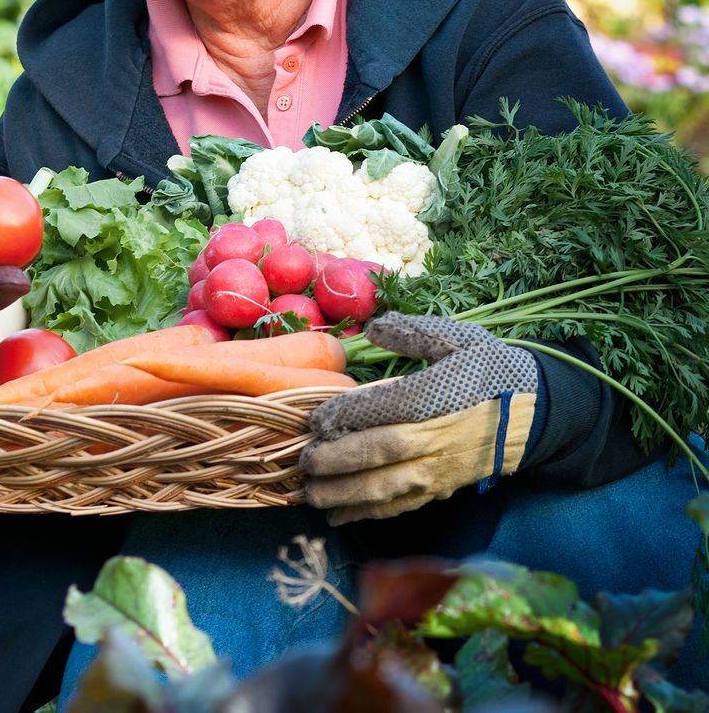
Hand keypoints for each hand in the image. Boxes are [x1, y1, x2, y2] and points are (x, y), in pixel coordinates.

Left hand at [301, 314, 538, 524]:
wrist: (538, 412)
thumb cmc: (491, 371)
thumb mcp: (459, 340)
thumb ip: (414, 333)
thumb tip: (373, 327)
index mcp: (440, 396)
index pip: (387, 407)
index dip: (348, 416)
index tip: (314, 421)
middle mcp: (439, 436)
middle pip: (383, 452)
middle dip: (339, 460)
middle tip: (304, 462)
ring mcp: (442, 467)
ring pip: (390, 486)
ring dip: (347, 494)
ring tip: (311, 495)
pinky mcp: (444, 488)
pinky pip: (403, 504)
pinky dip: (370, 513)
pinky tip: (340, 515)